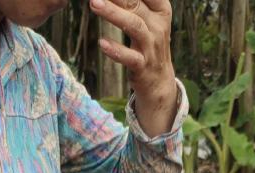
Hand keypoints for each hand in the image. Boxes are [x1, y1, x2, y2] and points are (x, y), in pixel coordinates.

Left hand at [90, 0, 177, 135]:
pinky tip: (102, 44)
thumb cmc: (147, 44)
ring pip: (134, 26)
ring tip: (94, 3)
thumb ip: (133, 1)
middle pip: (136, 2)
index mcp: (160, 9)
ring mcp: (151, 47)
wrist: (158, 83)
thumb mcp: (146, 18)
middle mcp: (158, 25)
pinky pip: (129, 58)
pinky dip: (116, 51)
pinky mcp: (143, 67)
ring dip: (113, 14)